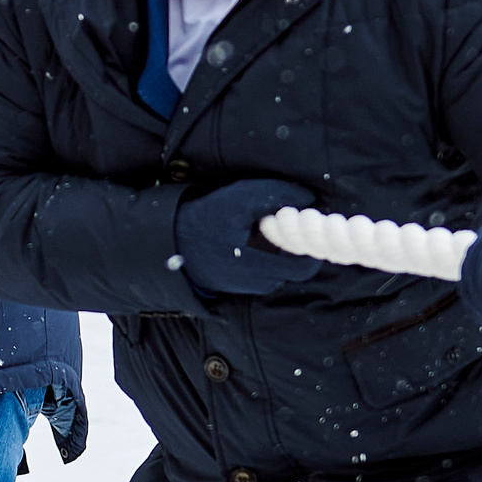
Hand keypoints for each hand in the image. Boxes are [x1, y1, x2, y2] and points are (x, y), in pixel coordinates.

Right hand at [173, 178, 322, 297]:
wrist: (170, 238)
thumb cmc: (206, 216)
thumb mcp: (241, 197)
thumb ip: (278, 196)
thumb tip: (309, 199)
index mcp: (256, 264)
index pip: (303, 266)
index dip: (311, 246)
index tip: (308, 227)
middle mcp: (253, 282)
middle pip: (293, 270)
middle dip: (297, 249)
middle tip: (292, 228)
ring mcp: (245, 286)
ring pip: (279, 274)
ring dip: (281, 255)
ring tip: (272, 232)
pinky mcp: (236, 285)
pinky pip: (263, 276)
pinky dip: (266, 260)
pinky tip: (256, 241)